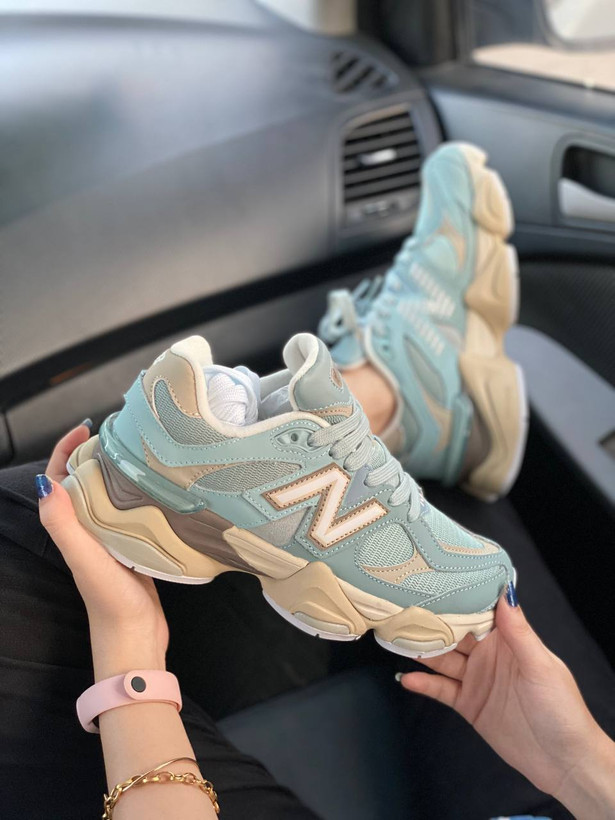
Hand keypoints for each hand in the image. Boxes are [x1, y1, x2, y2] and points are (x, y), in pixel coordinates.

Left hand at [37, 425, 168, 677]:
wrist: (136, 637)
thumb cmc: (110, 600)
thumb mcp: (84, 559)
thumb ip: (63, 524)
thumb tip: (45, 481)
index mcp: (71, 529)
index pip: (58, 479)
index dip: (65, 450)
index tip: (86, 427)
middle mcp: (87, 530)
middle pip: (83, 481)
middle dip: (93, 452)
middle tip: (118, 432)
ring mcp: (110, 538)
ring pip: (108, 494)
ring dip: (116, 470)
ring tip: (138, 450)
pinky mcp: (132, 546)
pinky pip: (130, 511)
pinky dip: (137, 493)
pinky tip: (156, 486)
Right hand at [398, 590, 614, 816]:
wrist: (562, 761)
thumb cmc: (561, 708)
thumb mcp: (540, 666)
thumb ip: (518, 632)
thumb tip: (505, 591)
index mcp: (508, 640)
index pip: (478, 611)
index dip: (458, 596)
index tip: (433, 581)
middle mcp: (489, 655)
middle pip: (454, 634)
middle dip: (431, 622)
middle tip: (403, 608)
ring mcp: (477, 680)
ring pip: (443, 659)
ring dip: (422, 650)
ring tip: (396, 639)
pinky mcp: (468, 705)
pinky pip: (441, 689)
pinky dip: (423, 684)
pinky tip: (406, 678)